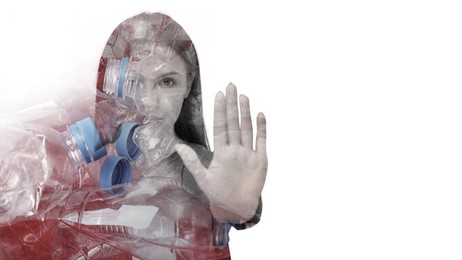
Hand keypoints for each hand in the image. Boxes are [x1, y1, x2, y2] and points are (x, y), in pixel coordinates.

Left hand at [175, 83, 266, 222]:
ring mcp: (248, 152)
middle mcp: (235, 148)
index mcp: (221, 151)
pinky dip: (261, 128)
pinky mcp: (260, 160)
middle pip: (234, 122)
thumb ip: (192, 161)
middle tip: (231, 86)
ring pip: (247, 128)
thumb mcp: (202, 178)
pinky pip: (261, 141)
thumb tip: (177, 146)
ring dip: (245, 113)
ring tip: (244, 97)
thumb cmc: (219, 193)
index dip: (220, 110)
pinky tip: (260, 115)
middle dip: (232, 104)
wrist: (236, 207)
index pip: (220, 125)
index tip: (219, 94)